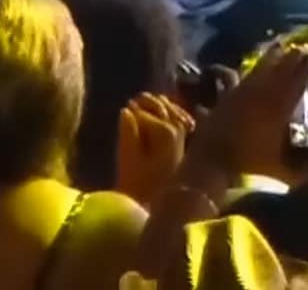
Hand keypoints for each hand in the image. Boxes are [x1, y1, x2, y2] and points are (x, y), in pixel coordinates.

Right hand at [116, 93, 195, 207]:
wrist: (163, 204)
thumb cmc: (140, 184)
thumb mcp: (128, 159)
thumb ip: (127, 132)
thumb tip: (126, 110)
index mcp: (164, 131)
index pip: (143, 112)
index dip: (131, 111)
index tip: (123, 111)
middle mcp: (177, 127)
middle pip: (159, 104)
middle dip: (144, 103)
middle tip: (130, 104)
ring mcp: (183, 132)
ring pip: (169, 107)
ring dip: (156, 105)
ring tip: (141, 108)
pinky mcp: (183, 138)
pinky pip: (176, 115)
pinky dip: (167, 111)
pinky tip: (158, 114)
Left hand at [178, 42, 307, 193]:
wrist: (210, 167)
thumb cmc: (249, 171)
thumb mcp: (281, 171)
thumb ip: (302, 168)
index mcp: (276, 113)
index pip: (293, 87)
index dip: (303, 73)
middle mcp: (259, 100)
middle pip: (277, 76)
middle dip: (289, 61)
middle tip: (300, 47)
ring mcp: (239, 98)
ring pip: (258, 73)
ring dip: (268, 59)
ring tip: (278, 46)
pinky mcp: (223, 102)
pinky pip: (237, 81)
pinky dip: (245, 75)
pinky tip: (248, 70)